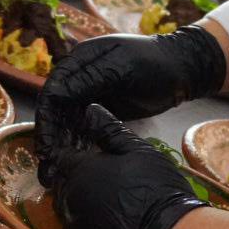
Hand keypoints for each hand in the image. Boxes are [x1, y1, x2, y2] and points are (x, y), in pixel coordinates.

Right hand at [34, 26, 225, 180]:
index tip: (45, 142)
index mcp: (82, 59)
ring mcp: (90, 93)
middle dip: (50, 134)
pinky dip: (76, 144)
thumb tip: (55, 93)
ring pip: (67, 120)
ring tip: (53, 170)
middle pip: (56, 107)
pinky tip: (71, 164)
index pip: (54, 88)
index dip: (47, 115)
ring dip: (60, 143)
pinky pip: (82, 128)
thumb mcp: (123, 68)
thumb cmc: (155, 64)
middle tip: (46, 162)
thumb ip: (90, 79)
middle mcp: (80, 75)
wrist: (182, 71)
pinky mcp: (101, 109)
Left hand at [43, 104, 208, 228]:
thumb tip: (90, 110)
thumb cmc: (155, 188)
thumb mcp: (137, 151)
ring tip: (103, 195)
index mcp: (78, 171)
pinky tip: (107, 218)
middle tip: (96, 173)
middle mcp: (68, 199)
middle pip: (60, 182)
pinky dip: (85, 220)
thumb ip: (110, 130)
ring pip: (66, 206)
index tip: (86, 152)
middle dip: (72, 175)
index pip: (61, 157)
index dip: (72, 152)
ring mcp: (74, 227)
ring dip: (77, 198)